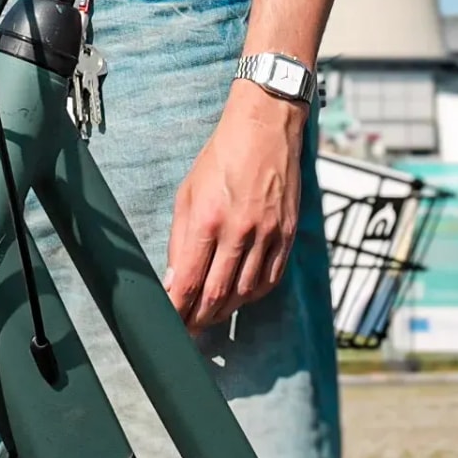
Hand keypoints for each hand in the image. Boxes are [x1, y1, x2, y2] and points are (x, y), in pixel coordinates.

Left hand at [163, 86, 300, 331]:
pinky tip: (240, 296)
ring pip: (245, 293)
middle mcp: (239, 231)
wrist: (265, 128)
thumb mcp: (188, 193)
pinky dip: (253, 295)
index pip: (190, 282)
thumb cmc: (221, 157)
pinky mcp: (287, 234)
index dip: (178, 311)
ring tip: (210, 316)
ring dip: (224, 311)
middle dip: (199, 319)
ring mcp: (268, 234)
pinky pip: (271, 279)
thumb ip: (180, 240)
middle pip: (217, 295)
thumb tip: (175, 281)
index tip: (170, 324)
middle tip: (188, 329)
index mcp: (208, 219)